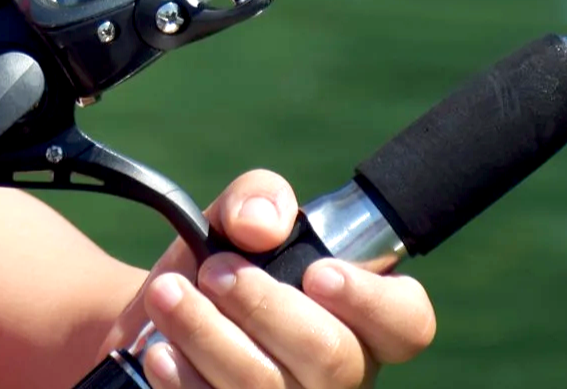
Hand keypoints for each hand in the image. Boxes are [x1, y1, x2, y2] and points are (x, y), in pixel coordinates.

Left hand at [112, 170, 434, 387]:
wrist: (160, 316)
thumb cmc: (219, 263)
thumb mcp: (236, 216)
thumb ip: (259, 197)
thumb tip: (262, 222)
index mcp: (362, 316)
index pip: (407, 323)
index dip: (372, 303)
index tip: (317, 273)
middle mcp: (342, 372)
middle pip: (331, 358)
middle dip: (263, 306)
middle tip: (213, 271)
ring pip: (267, 388)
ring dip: (207, 334)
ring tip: (166, 295)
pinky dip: (184, 379)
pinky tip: (160, 350)